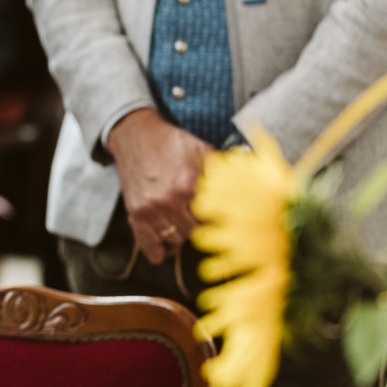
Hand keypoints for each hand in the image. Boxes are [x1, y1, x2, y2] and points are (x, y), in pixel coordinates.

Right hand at [106, 108, 212, 263]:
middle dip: (202, 230)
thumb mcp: (202, 151)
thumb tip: (250, 187)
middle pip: (195, 233)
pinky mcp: (135, 213)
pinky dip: (158, 251)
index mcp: (189, 185)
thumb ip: (224, 170)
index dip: (222, 223)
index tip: (225, 222)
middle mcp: (169, 200)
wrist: (136, 135)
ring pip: (174, 240)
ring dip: (182, 237)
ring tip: (185, 228)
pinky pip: (149, 244)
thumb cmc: (172, 143)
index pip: (214, 220)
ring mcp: (150, 209)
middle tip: (205, 224)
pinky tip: (166, 248)